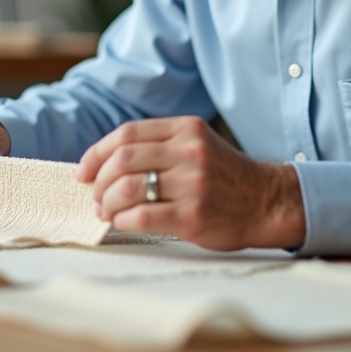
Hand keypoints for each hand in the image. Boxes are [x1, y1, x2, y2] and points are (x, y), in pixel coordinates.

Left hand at [76, 116, 304, 250]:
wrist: (266, 202)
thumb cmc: (223, 178)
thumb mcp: (196, 145)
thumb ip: (158, 145)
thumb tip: (103, 163)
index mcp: (186, 129)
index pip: (127, 133)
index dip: (97, 152)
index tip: (84, 171)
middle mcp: (189, 152)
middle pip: (123, 159)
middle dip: (99, 180)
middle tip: (95, 196)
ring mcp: (192, 184)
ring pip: (128, 187)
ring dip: (107, 202)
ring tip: (106, 211)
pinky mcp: (194, 215)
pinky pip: (143, 216)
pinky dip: (123, 219)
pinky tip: (124, 222)